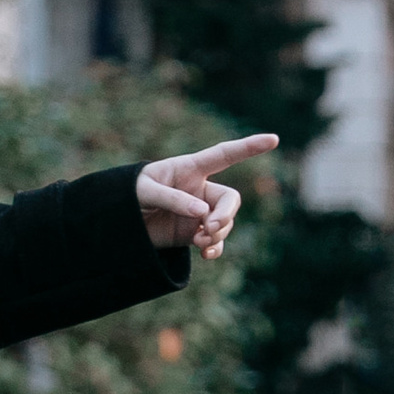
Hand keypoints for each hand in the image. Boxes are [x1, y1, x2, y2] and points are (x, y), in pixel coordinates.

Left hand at [137, 133, 278, 258]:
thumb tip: (202, 213)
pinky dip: (215, 248)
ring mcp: (199, 211)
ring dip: (217, 233)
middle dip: (226, 214)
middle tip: (210, 227)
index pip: (224, 155)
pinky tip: (206, 254)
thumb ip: (172, 199)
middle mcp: (200, 188)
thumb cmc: (129, 193)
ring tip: (199, 242)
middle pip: (230, 199)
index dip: (249, 147)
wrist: (119, 220)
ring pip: (225, 222)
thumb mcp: (145, 192)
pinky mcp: (194, 232)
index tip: (273, 139)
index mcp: (190, 168)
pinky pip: (215, 240)